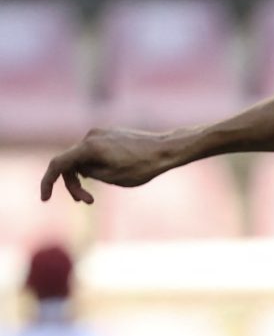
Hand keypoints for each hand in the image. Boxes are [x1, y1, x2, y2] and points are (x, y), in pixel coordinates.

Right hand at [41, 127, 191, 203]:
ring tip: (95, 194)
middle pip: (70, 162)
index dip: (47, 182)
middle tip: (87, 202)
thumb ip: (89, 173)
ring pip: (81, 158)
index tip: (45, 199)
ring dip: (84, 176)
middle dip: (74, 184)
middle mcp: (90, 136)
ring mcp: (100, 133)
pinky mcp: (109, 134)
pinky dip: (93, 166)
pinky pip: (92, 152)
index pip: (58, 164)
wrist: (167, 149)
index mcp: (89, 147)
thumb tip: (79, 169)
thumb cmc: (143, 166)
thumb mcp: (113, 178)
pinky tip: (106, 176)